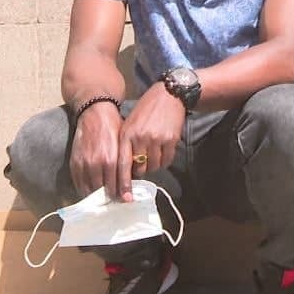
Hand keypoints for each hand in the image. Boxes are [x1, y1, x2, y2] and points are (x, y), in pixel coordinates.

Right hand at [69, 102, 122, 198]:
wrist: (95, 114)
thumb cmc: (113, 127)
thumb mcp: (124, 144)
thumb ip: (126, 162)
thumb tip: (132, 178)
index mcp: (111, 159)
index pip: (117, 184)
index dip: (122, 194)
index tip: (126, 200)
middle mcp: (96, 164)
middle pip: (103, 190)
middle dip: (111, 197)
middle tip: (116, 201)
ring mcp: (84, 164)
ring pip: (90, 189)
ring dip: (97, 196)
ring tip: (105, 200)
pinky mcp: (74, 163)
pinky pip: (78, 183)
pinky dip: (85, 190)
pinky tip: (91, 193)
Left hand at [116, 82, 185, 201]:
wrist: (168, 95)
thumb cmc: (146, 110)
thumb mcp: (130, 124)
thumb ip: (126, 144)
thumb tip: (126, 169)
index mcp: (127, 135)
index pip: (122, 165)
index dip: (122, 183)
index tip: (123, 197)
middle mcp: (141, 138)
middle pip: (139, 168)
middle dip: (140, 172)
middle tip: (141, 168)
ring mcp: (157, 139)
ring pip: (154, 166)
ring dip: (152, 165)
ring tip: (152, 155)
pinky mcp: (171, 140)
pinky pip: (167, 160)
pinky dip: (164, 160)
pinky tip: (162, 151)